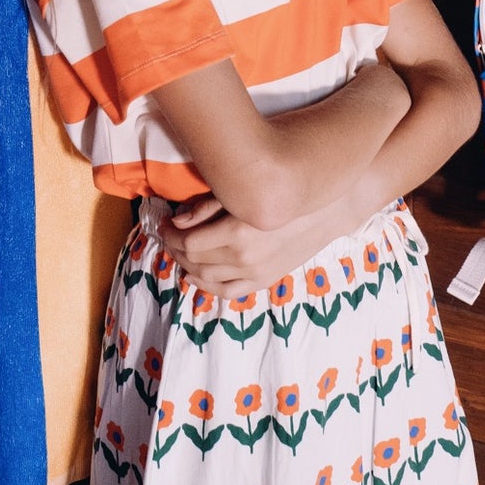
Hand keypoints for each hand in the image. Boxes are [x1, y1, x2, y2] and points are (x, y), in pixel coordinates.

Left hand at [160, 196, 337, 297]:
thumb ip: (208, 207)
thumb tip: (178, 221)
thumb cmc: (279, 193)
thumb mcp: (241, 193)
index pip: (190, 243)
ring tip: (178, 252)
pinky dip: (207, 286)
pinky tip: (196, 275)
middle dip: (175, 249)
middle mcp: (245, 258)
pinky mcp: (264, 280)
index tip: (162, 223)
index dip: (170, 235)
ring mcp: (255, 273)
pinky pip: (228, 291)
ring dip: (187, 267)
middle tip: (166, 235)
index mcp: (238, 233)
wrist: (322, 210)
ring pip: (208, 278)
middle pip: (196, 261)